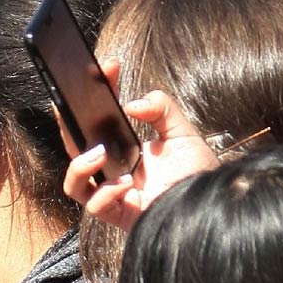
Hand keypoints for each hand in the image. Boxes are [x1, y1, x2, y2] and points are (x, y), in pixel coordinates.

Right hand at [62, 79, 214, 233]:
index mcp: (123, 150)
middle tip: (76, 103)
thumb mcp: (182, 133)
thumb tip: (133, 104)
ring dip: (79, 166)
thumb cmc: (195, 173)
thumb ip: (162, 110)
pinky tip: (127, 183)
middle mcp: (112, 172)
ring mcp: (113, 195)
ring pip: (74, 183)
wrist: (212, 204)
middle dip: (69, 124)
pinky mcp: (119, 215)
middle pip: (75, 149)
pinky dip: (106, 192)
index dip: (100, 93)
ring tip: (99, 153)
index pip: (99, 120)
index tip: (109, 67)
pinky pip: (95, 205)